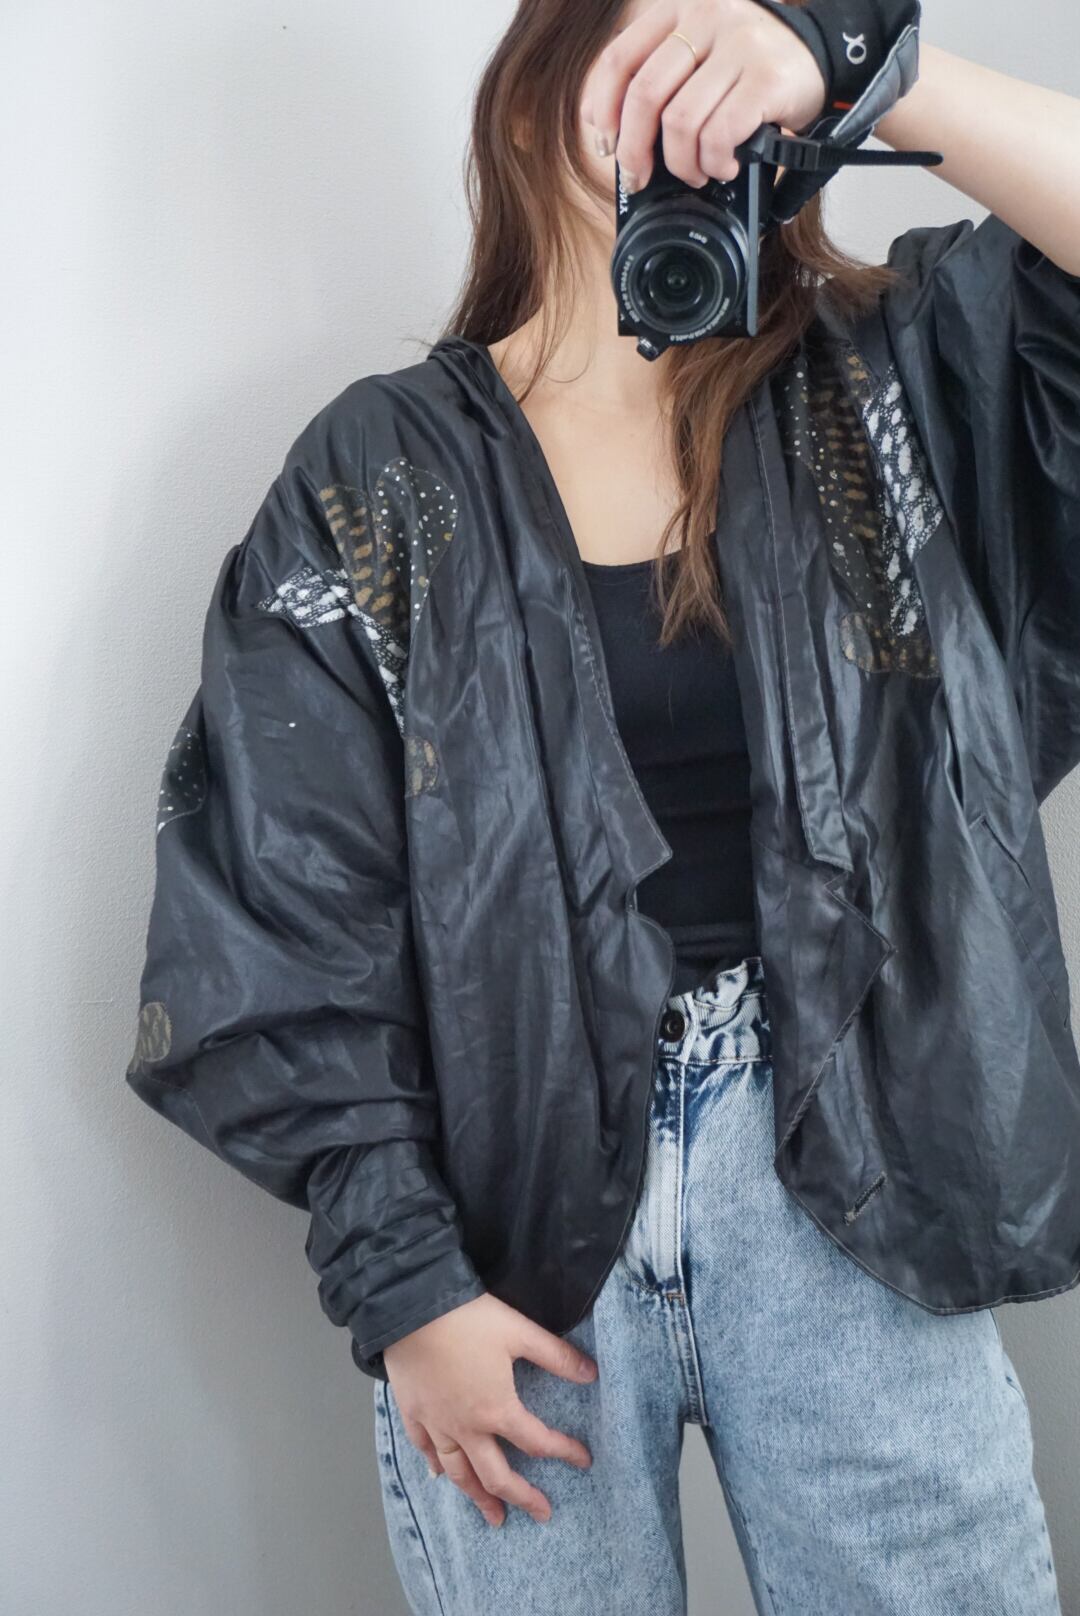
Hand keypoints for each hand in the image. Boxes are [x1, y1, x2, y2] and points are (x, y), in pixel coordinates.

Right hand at [381, 1292, 597, 1528]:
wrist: (410, 1309)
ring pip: (459, 1473)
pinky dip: (437, 1467)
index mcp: (497, 1410)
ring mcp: (436, 1424)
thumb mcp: (519, 1331)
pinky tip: (441, 1474)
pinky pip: (425, 1449)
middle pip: (496, 1475)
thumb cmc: (468, 1319)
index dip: (564, 1452)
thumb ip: (556, 1356)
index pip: (537, 1442)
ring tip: (494, 1516)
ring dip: (478, 1497)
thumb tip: (591, 1373)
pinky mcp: (413, 1412)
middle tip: (540, 1513)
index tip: (583, 1460)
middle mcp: (467, 1427)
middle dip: (521, 1497)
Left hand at [581, 0, 827, 190]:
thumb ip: (662, 79)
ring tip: (697, 171)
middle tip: (641, 176)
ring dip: (683, 163)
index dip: (603, 108)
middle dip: (635, 149)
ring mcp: (739, 45)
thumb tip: (618, 138)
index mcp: (679, 10)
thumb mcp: (699, 56)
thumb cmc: (749, 66)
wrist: (818, 55)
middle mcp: (707, 18)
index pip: (620, 59)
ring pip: (681, 121)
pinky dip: (715, 162)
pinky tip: (724, 165)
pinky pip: (720, 133)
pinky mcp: (766, 78)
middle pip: (645, 94)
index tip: (606, 144)